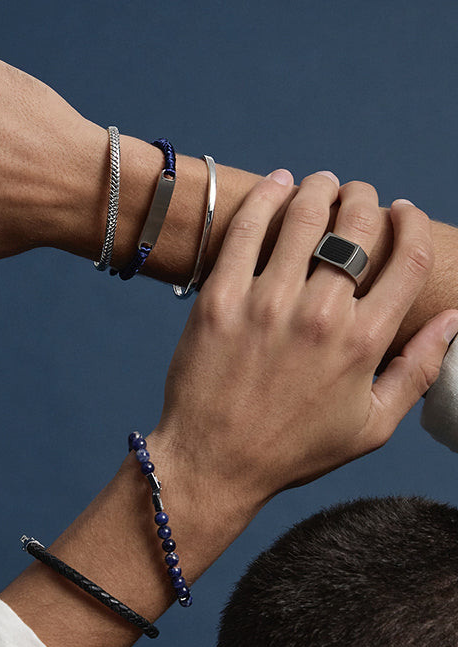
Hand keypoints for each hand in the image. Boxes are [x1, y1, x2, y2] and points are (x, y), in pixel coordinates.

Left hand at [154, 169, 457, 518]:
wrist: (213, 462)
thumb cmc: (293, 449)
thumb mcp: (371, 425)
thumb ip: (417, 371)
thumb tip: (454, 320)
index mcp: (364, 343)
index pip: (408, 258)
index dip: (411, 224)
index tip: (403, 213)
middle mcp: (320, 315)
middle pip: (357, 226)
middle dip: (365, 198)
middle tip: (357, 194)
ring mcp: (265, 304)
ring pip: (303, 218)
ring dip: (319, 189)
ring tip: (320, 184)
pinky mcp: (218, 300)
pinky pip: (245, 231)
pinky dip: (265, 198)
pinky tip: (276, 184)